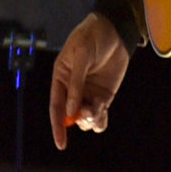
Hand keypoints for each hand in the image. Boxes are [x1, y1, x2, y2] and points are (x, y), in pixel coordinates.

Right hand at [50, 11, 129, 149]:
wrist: (114, 29)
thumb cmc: (91, 37)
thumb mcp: (80, 55)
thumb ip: (76, 83)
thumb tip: (71, 111)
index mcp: (60, 79)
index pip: (56, 107)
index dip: (58, 126)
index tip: (61, 143)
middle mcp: (73, 90)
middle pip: (72, 115)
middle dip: (79, 119)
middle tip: (88, 113)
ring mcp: (89, 93)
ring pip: (87, 117)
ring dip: (91, 120)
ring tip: (97, 110)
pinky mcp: (105, 94)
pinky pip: (101, 112)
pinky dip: (101, 117)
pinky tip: (102, 111)